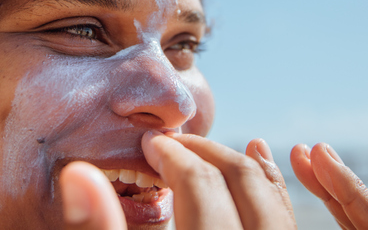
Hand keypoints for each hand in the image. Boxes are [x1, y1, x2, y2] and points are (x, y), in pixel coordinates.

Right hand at [60, 131, 296, 229]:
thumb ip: (101, 228)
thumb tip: (79, 174)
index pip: (200, 186)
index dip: (171, 156)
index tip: (150, 145)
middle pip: (240, 182)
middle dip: (203, 153)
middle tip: (171, 144)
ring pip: (273, 198)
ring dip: (243, 164)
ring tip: (212, 144)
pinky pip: (288, 218)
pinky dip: (274, 186)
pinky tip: (259, 160)